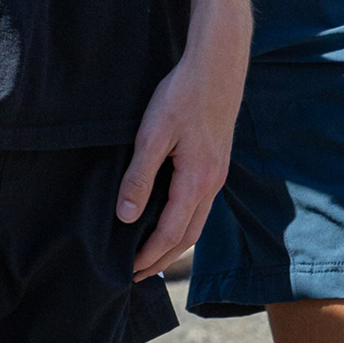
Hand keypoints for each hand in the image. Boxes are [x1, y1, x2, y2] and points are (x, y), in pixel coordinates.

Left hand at [117, 14, 249, 278]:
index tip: (127, 273)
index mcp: (196, 181)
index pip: (169, 234)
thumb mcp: (153, 134)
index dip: (148, 257)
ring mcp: (218, 175)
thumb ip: (140, 177)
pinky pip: (200, 207)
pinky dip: (183, 224)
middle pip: (187, 237)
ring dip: (174, 245)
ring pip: (197, 224)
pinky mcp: (216, 164)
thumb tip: (125, 217)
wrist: (218, 66)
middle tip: (137, 276)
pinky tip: (169, 220)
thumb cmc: (183, 95)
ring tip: (151, 257)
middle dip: (162, 259)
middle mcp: (212, 185)